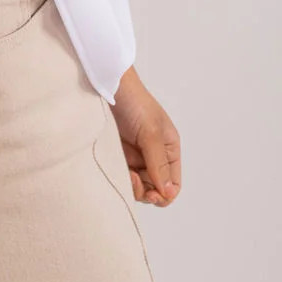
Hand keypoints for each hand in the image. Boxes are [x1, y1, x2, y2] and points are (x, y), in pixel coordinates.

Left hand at [112, 66, 181, 206]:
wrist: (107, 86)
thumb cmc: (134, 103)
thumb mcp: (151, 132)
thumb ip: (158, 163)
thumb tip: (167, 192)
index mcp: (169, 150)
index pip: (173, 184)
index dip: (165, 194)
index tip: (153, 194)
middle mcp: (154, 156)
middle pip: (154, 189)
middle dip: (147, 192)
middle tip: (134, 182)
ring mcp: (135, 156)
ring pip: (137, 185)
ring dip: (133, 186)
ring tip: (127, 175)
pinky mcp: (117, 154)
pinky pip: (122, 175)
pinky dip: (121, 178)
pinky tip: (118, 170)